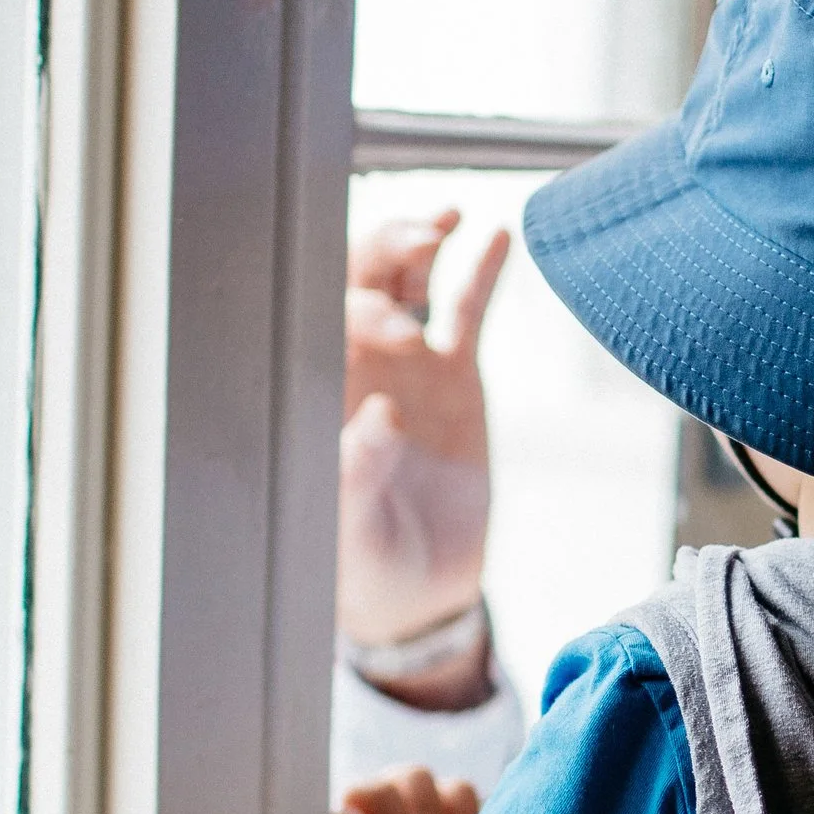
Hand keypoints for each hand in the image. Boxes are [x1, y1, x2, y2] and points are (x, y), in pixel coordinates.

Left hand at [338, 212, 508, 651]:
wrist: (423, 589)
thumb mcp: (355, 539)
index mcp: (317, 395)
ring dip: (416, 242)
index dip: (353, 307)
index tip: (396, 333)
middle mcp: (355, 365)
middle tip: (420, 252)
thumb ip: (355, 481)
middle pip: (355, 279)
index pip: (318, 324)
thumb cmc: (368, 566)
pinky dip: (479, 270)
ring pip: (404, 280)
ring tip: (443, 225)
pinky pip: (466, 307)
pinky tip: (496, 237)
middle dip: (382, 252)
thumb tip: (377, 415)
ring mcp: (406, 362)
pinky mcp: (454, 373)